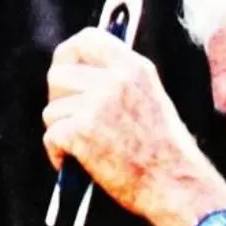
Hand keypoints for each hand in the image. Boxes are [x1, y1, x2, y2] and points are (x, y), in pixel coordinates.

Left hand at [43, 28, 202, 219]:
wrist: (175, 186)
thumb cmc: (166, 153)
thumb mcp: (152, 100)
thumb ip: (121, 81)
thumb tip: (83, 73)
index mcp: (134, 67)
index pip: (87, 39)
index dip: (68, 55)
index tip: (66, 70)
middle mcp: (114, 80)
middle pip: (58, 74)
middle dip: (58, 99)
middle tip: (69, 118)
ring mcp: (96, 106)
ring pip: (52, 110)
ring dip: (60, 130)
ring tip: (81, 148)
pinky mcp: (81, 133)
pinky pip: (51, 136)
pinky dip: (57, 154)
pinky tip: (74, 164)